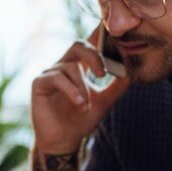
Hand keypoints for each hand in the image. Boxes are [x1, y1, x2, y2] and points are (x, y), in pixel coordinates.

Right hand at [31, 27, 130, 153]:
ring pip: (70, 66)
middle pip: (78, 45)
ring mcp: (51, 74)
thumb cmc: (81, 120)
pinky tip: (80, 103)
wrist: (64, 141)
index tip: (111, 29)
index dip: (99, 34)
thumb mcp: (105, 102)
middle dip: (94, 56)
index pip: (89, 44)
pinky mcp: (39, 83)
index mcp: (79, 67)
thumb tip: (132, 72)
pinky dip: (72, 90)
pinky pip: (57, 78)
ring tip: (87, 105)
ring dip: (82, 86)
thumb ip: (117, 87)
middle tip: (104, 74)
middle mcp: (64, 66)